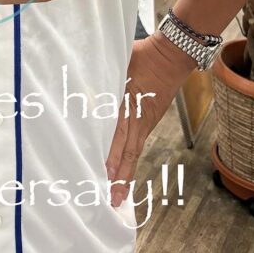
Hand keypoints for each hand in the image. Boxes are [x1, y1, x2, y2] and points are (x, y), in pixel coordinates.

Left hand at [105, 33, 195, 207]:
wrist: (171, 56)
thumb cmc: (143, 55)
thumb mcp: (119, 61)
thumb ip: (102, 75)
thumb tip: (81, 82)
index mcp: (128, 101)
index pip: (116, 133)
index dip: (111, 154)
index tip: (102, 172)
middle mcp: (137, 116)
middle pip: (126, 149)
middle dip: (118, 175)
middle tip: (110, 197)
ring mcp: (145, 121)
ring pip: (134, 151)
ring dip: (126, 174)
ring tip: (118, 195)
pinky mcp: (150, 121)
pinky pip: (138, 144)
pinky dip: (131, 160)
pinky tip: (125, 173)